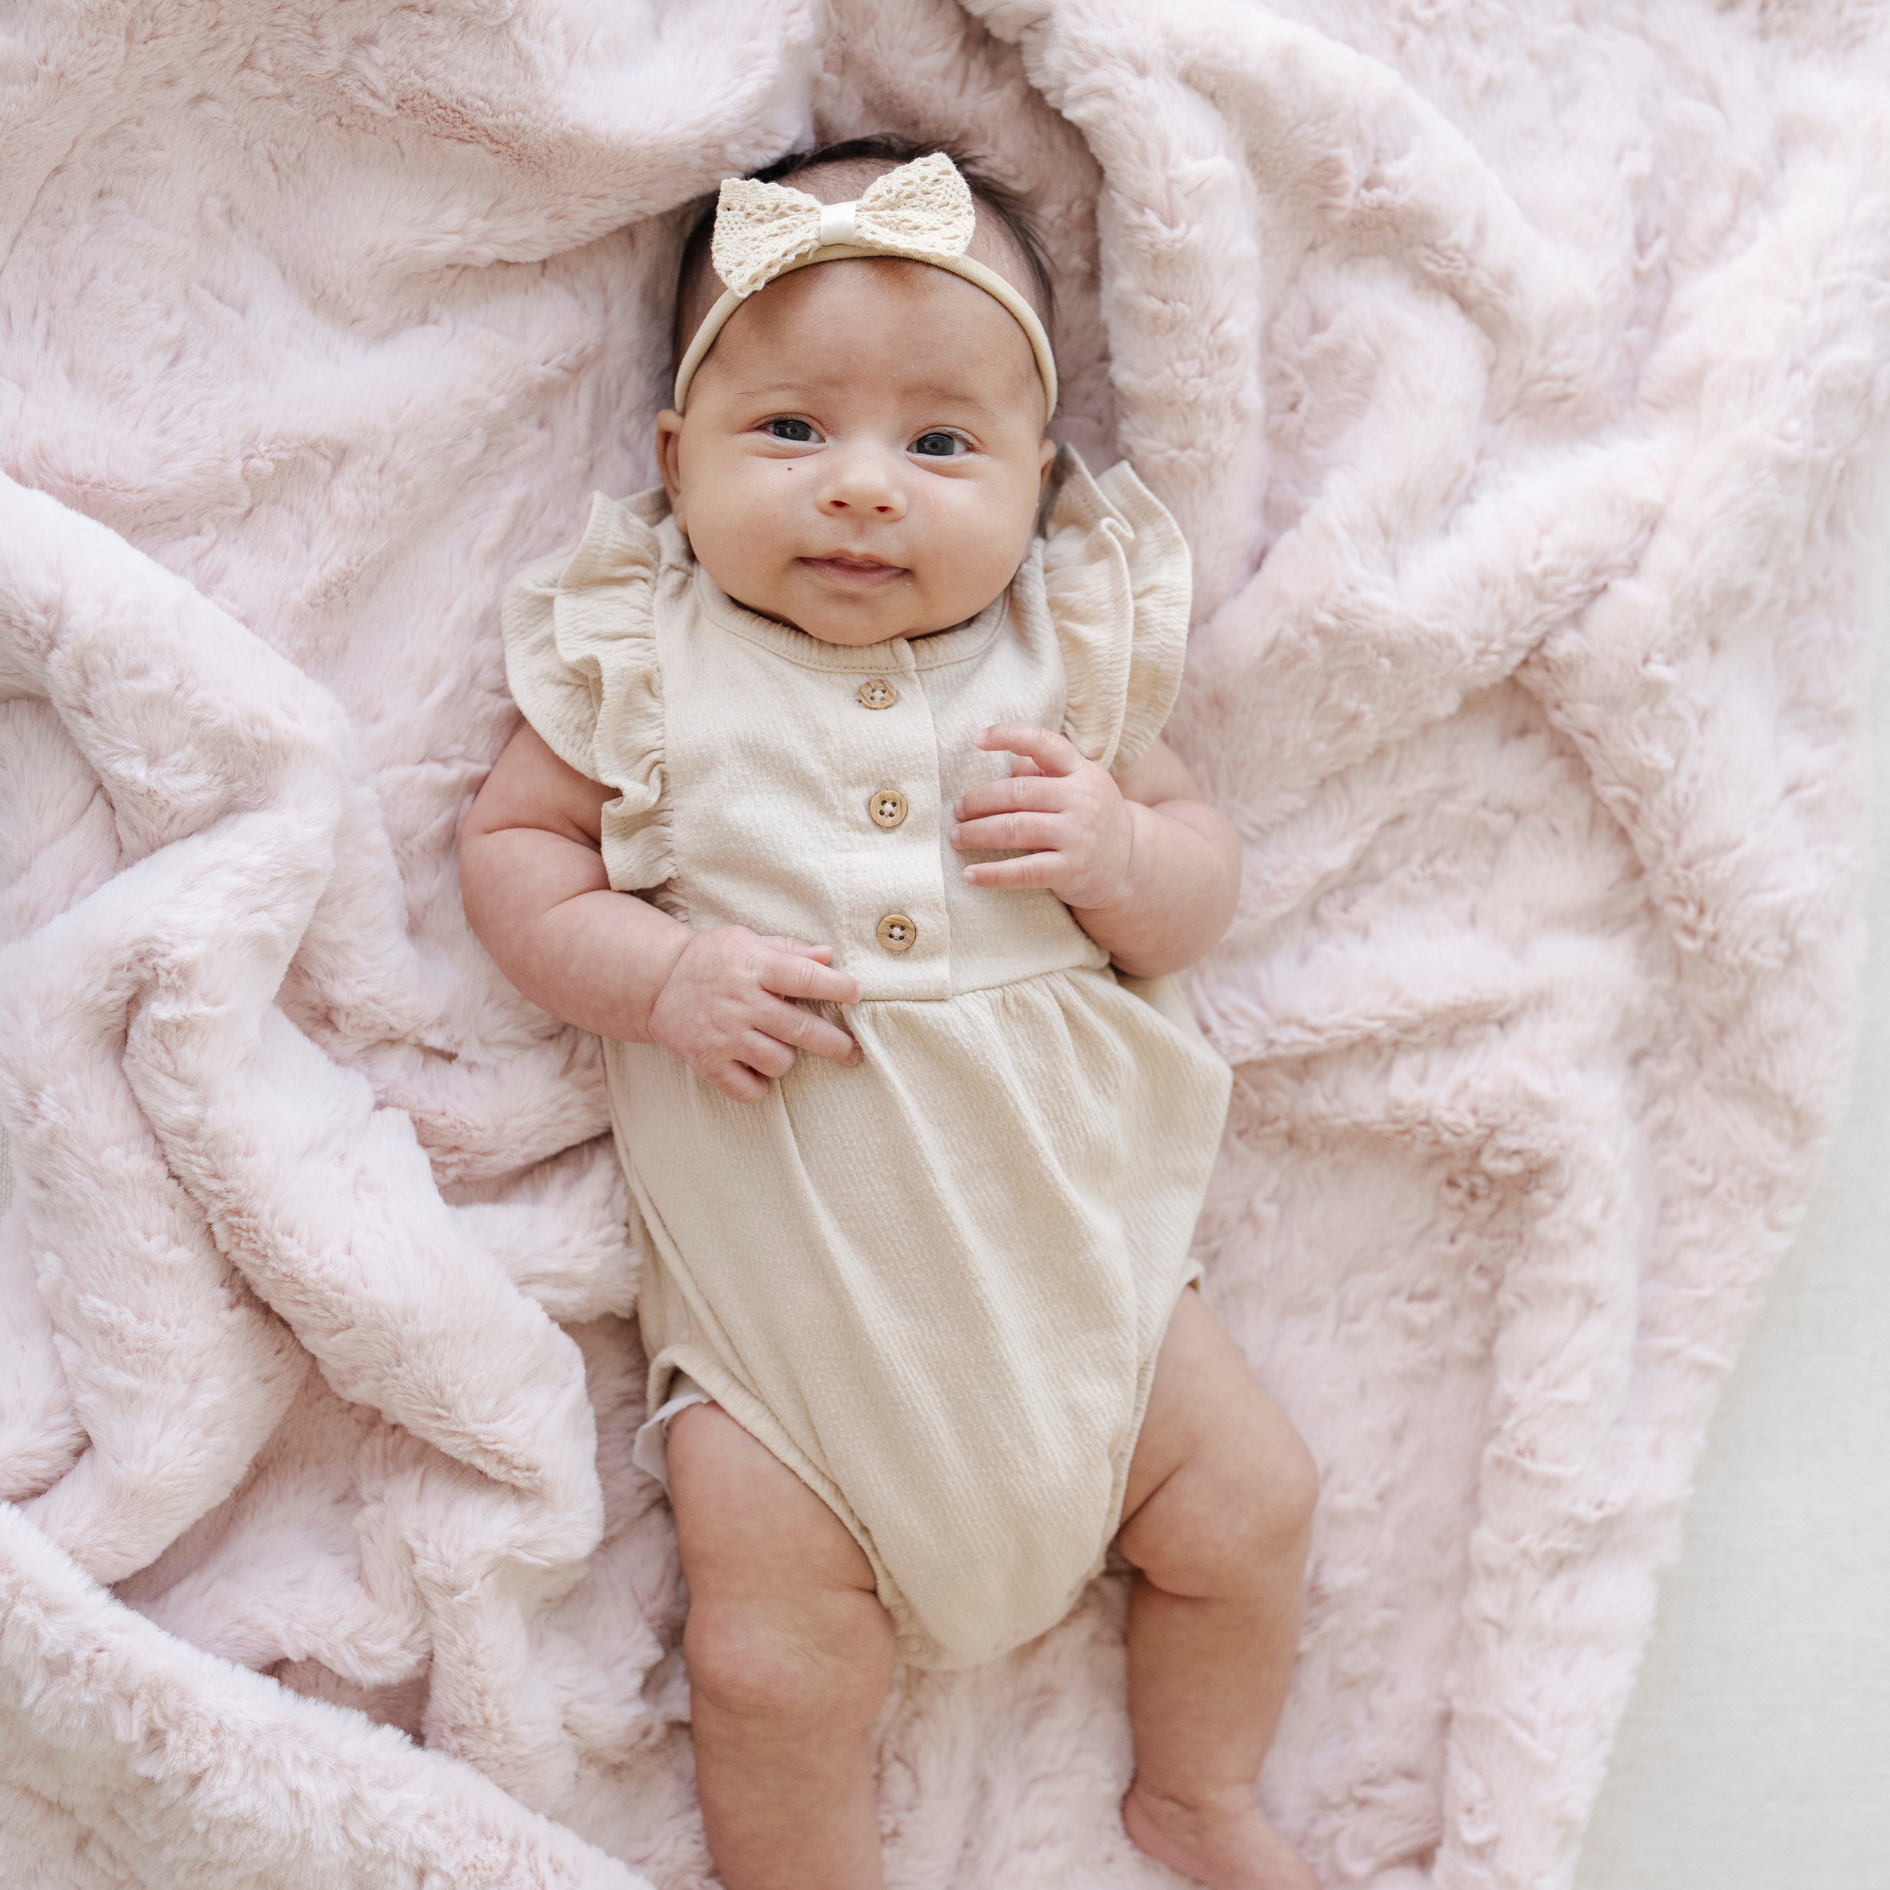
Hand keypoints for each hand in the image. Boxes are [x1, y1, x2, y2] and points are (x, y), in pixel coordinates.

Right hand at [647, 926, 860, 1101]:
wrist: (657, 983)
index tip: (857, 993)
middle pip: (800, 1029)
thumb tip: (828, 955)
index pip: (804, 978)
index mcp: (752, 966)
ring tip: (781, 1048)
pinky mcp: (707, 1062)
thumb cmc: (713, 959)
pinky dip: (761, 1086)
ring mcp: (722, 1035)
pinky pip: (749, 1089)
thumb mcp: (746, 941)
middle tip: (853, 1052)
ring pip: (779, 1062)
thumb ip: (788, 949)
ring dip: (789, 1059)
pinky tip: (759, 1071)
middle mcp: (738, 1002)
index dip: (836, 987)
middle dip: (836, 1044)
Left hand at [950, 723, 1133, 911]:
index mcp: (1081, 771)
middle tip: (956, 810)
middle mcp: (1082, 800)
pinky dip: (992, 873)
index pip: (1044, 744)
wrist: (1130, 863)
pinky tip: (970, 875)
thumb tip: (1006, 765)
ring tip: (957, 837)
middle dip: (979, 800)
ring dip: (978, 833)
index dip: (1009, 736)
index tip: (977, 738)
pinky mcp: (1071, 871)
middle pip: (1018, 792)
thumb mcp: (1078, 786)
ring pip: (1015, 829)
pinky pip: (1023, 871)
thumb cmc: (1090, 818)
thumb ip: (1045, 773)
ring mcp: (1078, 836)